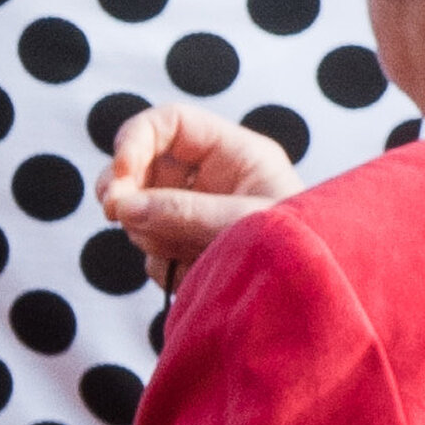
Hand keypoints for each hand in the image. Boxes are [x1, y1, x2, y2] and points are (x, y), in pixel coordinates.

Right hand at [101, 99, 296, 274]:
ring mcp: (196, 212)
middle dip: (125, 188)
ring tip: (185, 253)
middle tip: (115, 213)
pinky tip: (192, 271)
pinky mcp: (186, 245)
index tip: (119, 174)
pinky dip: (161, 261)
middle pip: (143, 164)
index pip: (171, 123)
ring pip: (139, 209)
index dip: (136, 139)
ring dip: (148, 232)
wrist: (310, 302)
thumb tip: (125, 206)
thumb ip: (185, 212)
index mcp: (235, 154)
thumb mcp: (245, 224)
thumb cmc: (302, 250)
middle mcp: (212, 177)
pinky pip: (150, 246)